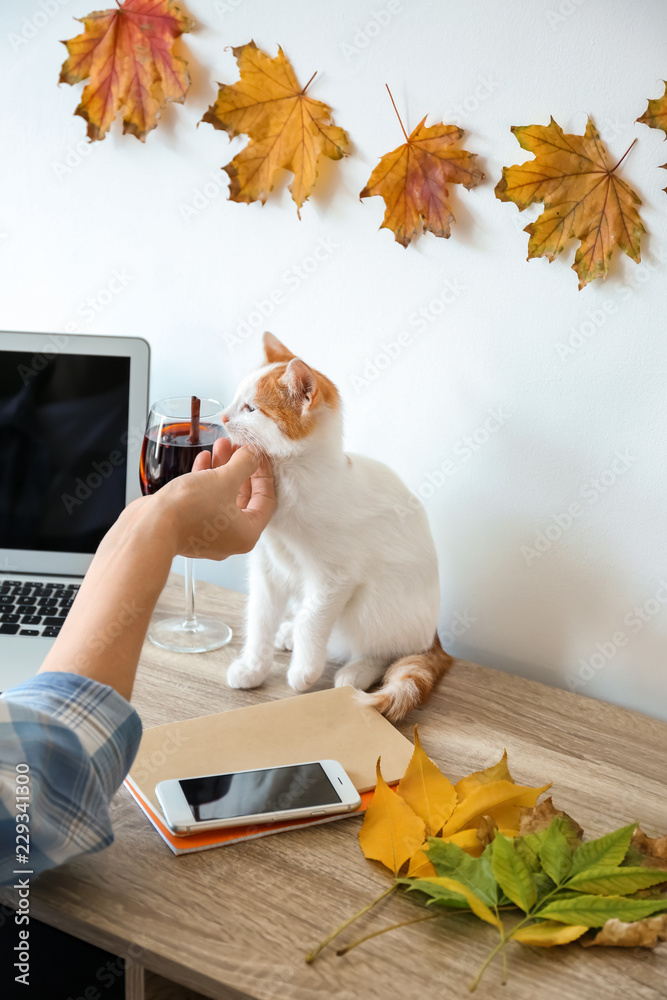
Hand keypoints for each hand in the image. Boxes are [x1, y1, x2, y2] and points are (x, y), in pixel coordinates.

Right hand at [150, 439, 275, 559]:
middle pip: (244, 498)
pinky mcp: (189, 528)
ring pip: (223, 497)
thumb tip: (254, 455)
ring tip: (220, 445)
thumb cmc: (189, 510)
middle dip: (240, 468)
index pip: (266, 500)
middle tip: (238, 447)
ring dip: (222, 470)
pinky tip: (203, 460)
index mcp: (246, 533)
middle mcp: (230, 538)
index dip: (264, 473)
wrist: (150, 527)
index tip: (258, 455)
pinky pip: (204, 502)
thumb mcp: (225, 479)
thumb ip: (244, 464)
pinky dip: (206, 481)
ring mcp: (208, 535)